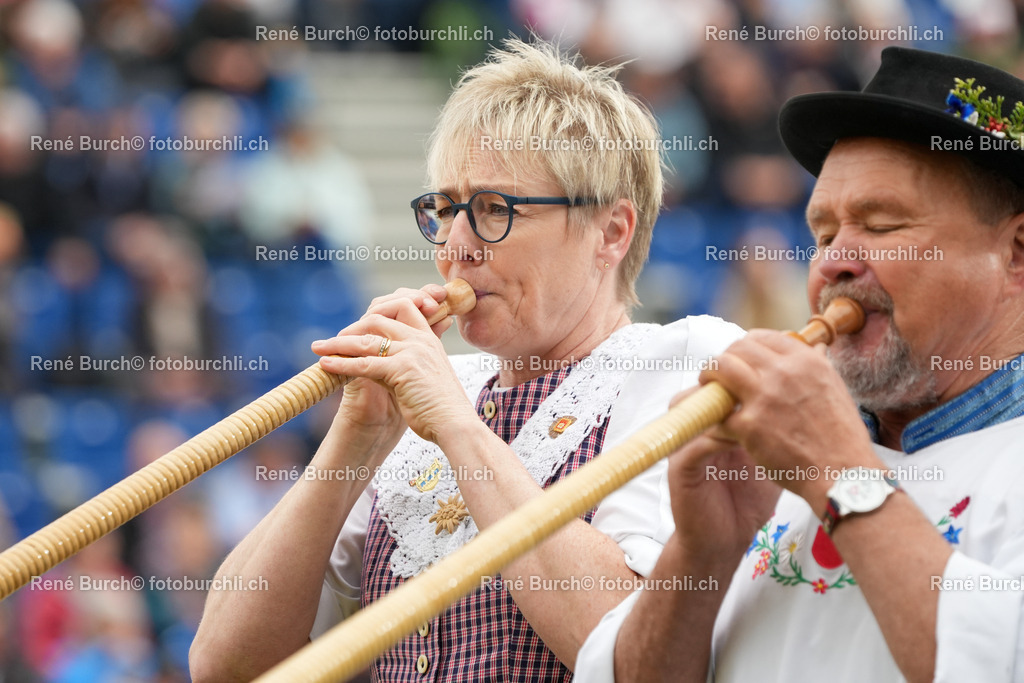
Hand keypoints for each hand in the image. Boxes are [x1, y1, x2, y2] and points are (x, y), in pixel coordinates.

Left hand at [311, 285, 476, 445]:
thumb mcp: (428, 375)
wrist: (455, 425)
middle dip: (353, 326)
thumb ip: (410, 361)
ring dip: (338, 343)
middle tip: (334, 340)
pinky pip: (364, 362)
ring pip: (367, 339)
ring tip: (318, 348)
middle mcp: (420, 340)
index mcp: (429, 339)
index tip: (359, 325)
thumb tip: (383, 359)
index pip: (403, 305)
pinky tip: (326, 365)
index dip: (380, 309)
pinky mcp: (402, 370)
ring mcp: (412, 352)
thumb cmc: (442, 407)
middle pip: (379, 316)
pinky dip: (341, 363)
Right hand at [666, 388, 780, 565]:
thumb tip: (806, 397)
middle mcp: (695, 430)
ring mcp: (684, 447)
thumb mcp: (767, 455)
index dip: (739, 373)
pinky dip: (718, 436)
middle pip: (701, 389)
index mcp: (714, 423)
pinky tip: (742, 438)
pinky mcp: (680, 468)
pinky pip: (694, 442)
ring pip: (689, 408)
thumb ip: (775, 427)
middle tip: (759, 385)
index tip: (770, 373)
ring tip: (749, 408)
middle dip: (728, 382)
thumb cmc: (748, 499)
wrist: (726, 539)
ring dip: (719, 405)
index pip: (719, 385)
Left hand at [698, 330, 880, 514]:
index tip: (740, 358)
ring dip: (709, 377)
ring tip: (709, 389)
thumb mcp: (836, 389)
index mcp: (806, 362)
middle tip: (719, 374)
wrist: (843, 474)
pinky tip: (719, 424)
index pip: (762, 337)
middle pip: (737, 348)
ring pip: (719, 368)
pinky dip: (715, 417)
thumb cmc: (841, 437)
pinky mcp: (749, 426)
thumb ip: (817, 366)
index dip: (745, 346)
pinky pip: (718, 412)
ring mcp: (764, 398)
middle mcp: (784, 373)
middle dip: (724, 359)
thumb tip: (814, 347)